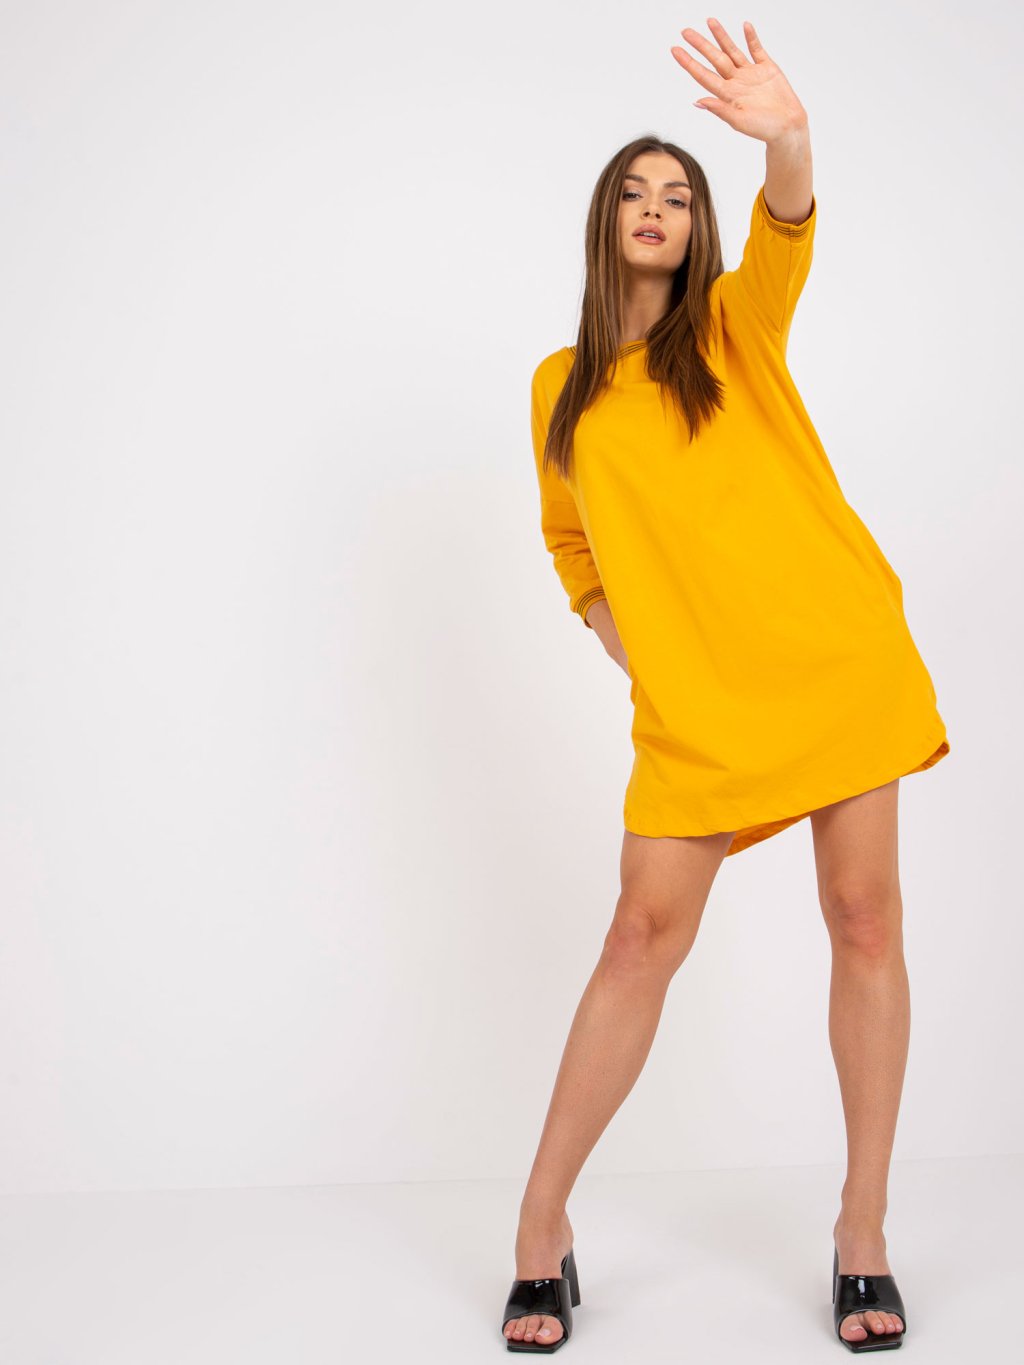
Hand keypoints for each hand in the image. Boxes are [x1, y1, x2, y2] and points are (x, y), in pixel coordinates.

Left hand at [670, 18, 806, 142]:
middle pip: (715, 59)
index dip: (689, 62)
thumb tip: (698, 102)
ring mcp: (751, 74)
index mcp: (727, 95)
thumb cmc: (764, 129)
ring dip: (721, 36)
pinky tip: (744, 26)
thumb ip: (720, 109)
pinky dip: (751, 38)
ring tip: (710, 21)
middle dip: (701, 45)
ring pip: (732, 50)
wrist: (788, 127)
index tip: (675, 50)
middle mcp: (736, 82)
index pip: (703, 75)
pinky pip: (756, 49)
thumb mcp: (739, 121)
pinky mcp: (767, 68)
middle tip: (686, 31)